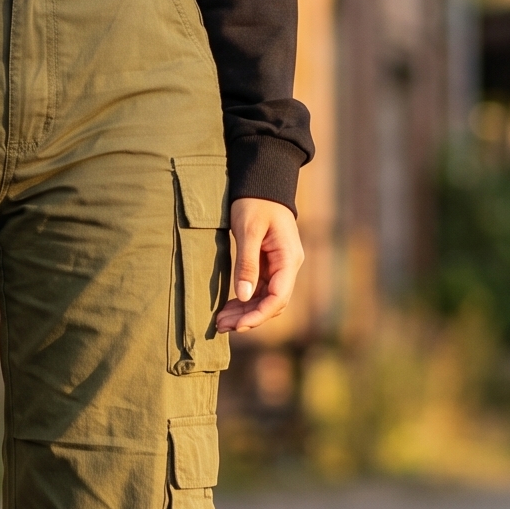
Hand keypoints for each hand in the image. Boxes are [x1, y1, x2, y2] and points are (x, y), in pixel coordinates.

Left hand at [214, 198, 303, 331]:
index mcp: (289, 259)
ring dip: (245, 312)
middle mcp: (288, 266)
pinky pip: (259, 289)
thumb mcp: (248, 230)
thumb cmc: (255, 202)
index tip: (237, 325)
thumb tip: (244, 296)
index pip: (278, 297)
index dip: (258, 315)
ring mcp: (279, 266)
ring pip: (265, 299)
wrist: (261, 182)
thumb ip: (247, 263)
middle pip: (272, 303)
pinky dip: (245, 300)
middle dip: (248, 317)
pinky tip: (228, 308)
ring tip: (220, 322)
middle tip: (221, 326)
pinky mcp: (269, 264)